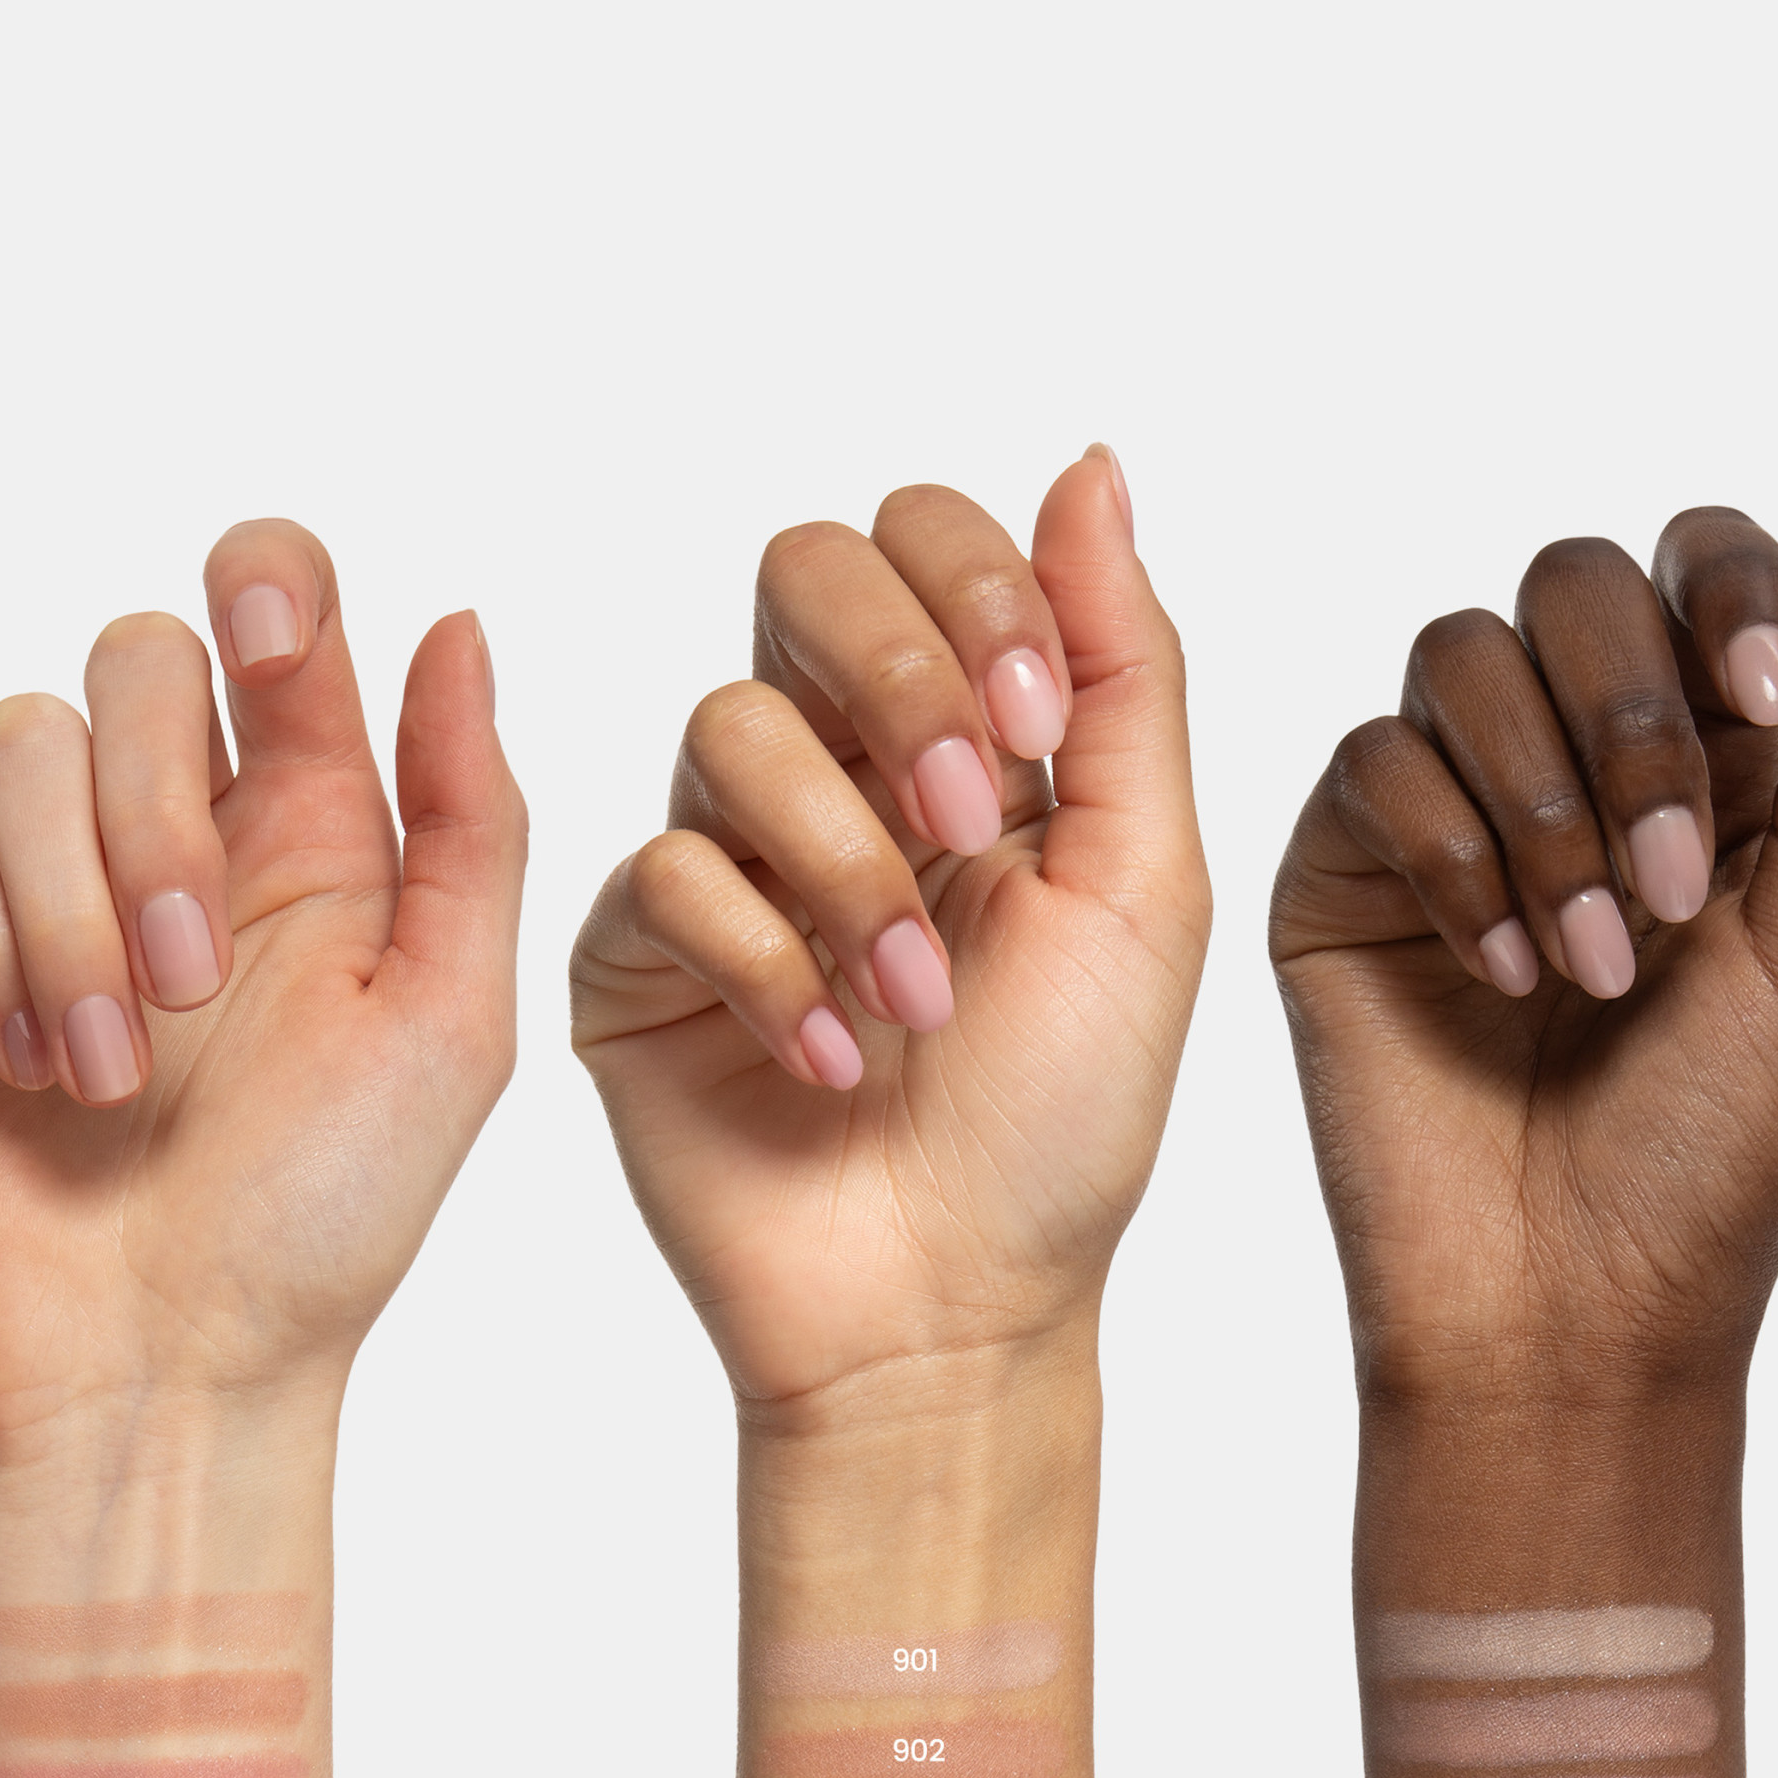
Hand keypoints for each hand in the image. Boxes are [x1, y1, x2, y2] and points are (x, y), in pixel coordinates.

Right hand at [0, 519, 525, 1455]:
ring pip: (28, 736)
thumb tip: (456, 623)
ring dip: (78, 905)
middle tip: (193, 984)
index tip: (279, 666)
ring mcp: (52, 879)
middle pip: (142, 653)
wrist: (169, 1367)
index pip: (281, 613)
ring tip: (116, 1067)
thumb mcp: (450, 1024)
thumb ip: (467, 820)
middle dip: (162, 806)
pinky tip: (42, 1071)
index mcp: (319, 833)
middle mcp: (181, 833)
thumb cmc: (325, 1220)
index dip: (270, 584)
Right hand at [571, 455, 1206, 1408]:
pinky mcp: (635, 956)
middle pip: (802, 569)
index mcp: (963, 736)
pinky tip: (835, 1064)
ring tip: (919, 1006)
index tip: (1036, 728)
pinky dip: (769, 966)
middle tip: (964, 815)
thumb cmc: (1059, 1122)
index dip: (972, 591)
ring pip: (729, 724)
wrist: (954, 1312)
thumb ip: (1122, 675)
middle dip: (895, 675)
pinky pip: (664, 875)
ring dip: (847, 866)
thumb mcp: (1142, 886)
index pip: (927, 540)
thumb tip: (1089, 465)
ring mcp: (727, 857)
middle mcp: (837, 769)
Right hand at [1269, 502, 1777, 1399]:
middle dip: (1630, 721)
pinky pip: (1373, 764)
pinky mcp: (1345, 874)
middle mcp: (1573, 763)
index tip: (1767, 706)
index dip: (1728, 595)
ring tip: (1586, 968)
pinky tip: (1498, 977)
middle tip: (1665, 891)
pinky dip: (1450, 855)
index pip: (1705, 568)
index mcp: (1714, 765)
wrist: (1565, 1319)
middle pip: (1576, 585)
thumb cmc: (1712, 1161)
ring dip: (1543, 805)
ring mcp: (1448, 812)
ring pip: (1463, 654)